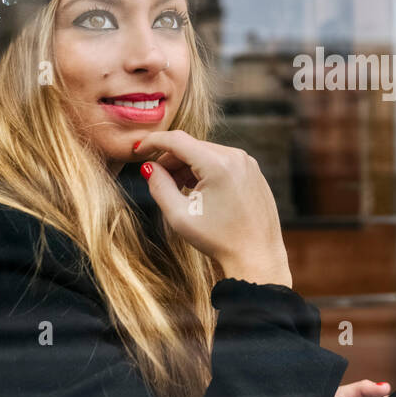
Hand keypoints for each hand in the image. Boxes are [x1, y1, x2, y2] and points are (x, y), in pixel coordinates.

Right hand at [132, 131, 291, 286]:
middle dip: (171, 159)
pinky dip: (206, 170)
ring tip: (181, 191)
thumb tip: (148, 166)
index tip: (138, 150)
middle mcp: (236, 156)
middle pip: (192, 146)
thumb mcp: (179, 215)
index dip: (152, 142)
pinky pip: (223, 161)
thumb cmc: (218, 240)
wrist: (257, 256)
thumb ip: (159, 186)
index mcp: (218, 164)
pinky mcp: (253, 171)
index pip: (176, 140)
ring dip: (188, 165)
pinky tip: (201, 193)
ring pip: (207, 153)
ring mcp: (248, 162)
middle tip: (158, 179)